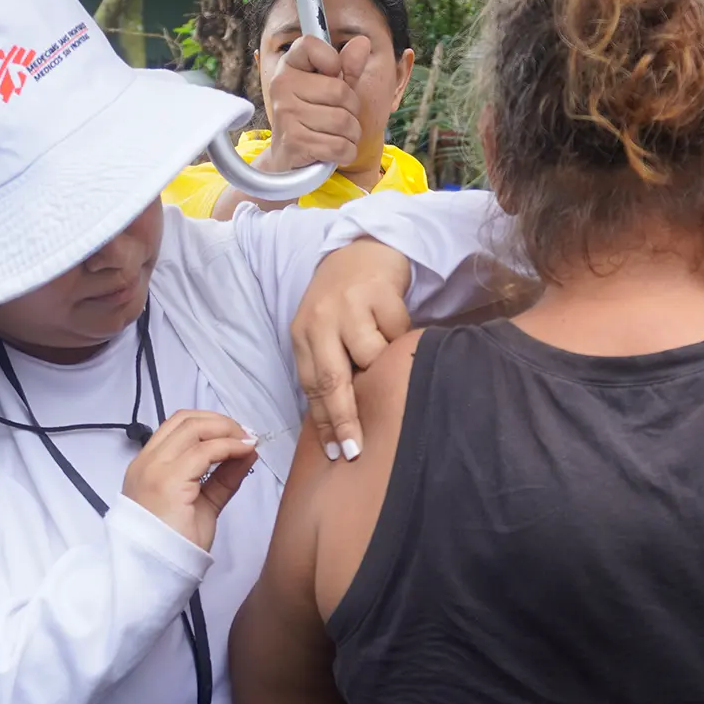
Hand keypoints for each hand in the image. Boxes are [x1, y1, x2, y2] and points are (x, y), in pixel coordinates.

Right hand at [121, 410, 259, 549]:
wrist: (157, 571)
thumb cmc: (175, 543)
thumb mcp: (204, 503)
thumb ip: (222, 477)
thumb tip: (246, 451)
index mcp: (148, 465)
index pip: (177, 426)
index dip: (210, 422)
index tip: (237, 433)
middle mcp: (147, 462)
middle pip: (186, 420)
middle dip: (222, 422)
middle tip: (246, 435)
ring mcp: (155, 469)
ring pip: (194, 428)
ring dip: (227, 430)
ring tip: (247, 442)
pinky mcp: (168, 480)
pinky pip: (204, 451)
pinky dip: (228, 446)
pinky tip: (243, 452)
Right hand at [259, 36, 371, 173]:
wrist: (288, 159)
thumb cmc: (312, 119)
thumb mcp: (331, 90)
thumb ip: (348, 68)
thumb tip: (362, 42)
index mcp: (289, 68)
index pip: (311, 45)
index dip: (332, 60)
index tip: (332, 75)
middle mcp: (283, 87)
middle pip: (341, 91)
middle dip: (352, 110)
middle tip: (339, 118)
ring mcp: (286, 115)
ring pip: (344, 121)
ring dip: (351, 134)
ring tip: (337, 136)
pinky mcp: (294, 142)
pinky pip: (340, 146)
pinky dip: (346, 153)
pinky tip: (335, 151)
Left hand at [291, 239, 411, 460]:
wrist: (364, 249)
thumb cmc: (344, 301)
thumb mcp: (325, 332)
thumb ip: (328, 366)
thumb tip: (341, 422)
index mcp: (302, 335)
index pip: (311, 387)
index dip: (324, 424)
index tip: (336, 453)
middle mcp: (319, 320)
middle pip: (332, 380)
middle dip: (345, 419)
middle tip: (356, 450)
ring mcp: (348, 305)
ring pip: (370, 357)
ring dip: (382, 369)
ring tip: (389, 369)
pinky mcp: (378, 292)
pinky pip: (397, 333)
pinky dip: (401, 338)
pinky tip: (399, 332)